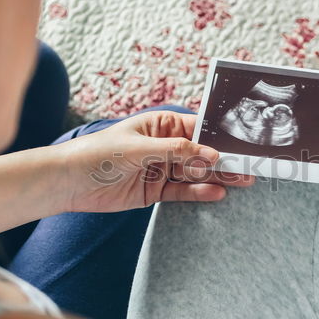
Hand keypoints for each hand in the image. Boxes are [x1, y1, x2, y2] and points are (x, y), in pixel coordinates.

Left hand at [57, 110, 254, 213]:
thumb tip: (210, 153)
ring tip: (243, 181)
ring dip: (218, 177)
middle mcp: (164, 146)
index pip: (197, 128)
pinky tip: (217, 192)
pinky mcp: (155, 191)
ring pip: (196, 173)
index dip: (220, 136)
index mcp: (160, 125)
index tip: (242, 144)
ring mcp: (161, 169)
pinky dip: (199, 192)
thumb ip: (177, 151)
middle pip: (201, 152)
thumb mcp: (140, 148)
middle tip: (250, 166)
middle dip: (225, 159)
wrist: (68, 182)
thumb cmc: (98, 154)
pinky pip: (182, 191)